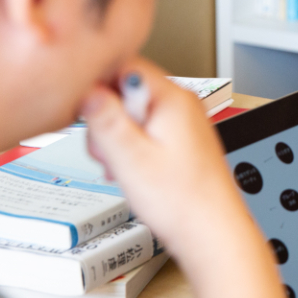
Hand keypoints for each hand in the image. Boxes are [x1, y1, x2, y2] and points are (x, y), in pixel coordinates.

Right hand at [79, 57, 258, 269]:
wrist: (212, 233)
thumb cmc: (182, 202)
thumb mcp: (131, 159)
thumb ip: (106, 121)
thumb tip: (87, 89)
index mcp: (173, 98)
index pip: (125, 64)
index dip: (98, 85)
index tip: (85, 111)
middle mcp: (182, 103)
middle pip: (126, 90)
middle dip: (106, 119)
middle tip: (109, 151)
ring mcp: (183, 121)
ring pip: (132, 113)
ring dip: (117, 138)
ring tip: (124, 167)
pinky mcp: (180, 140)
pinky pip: (144, 131)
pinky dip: (131, 149)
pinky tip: (133, 171)